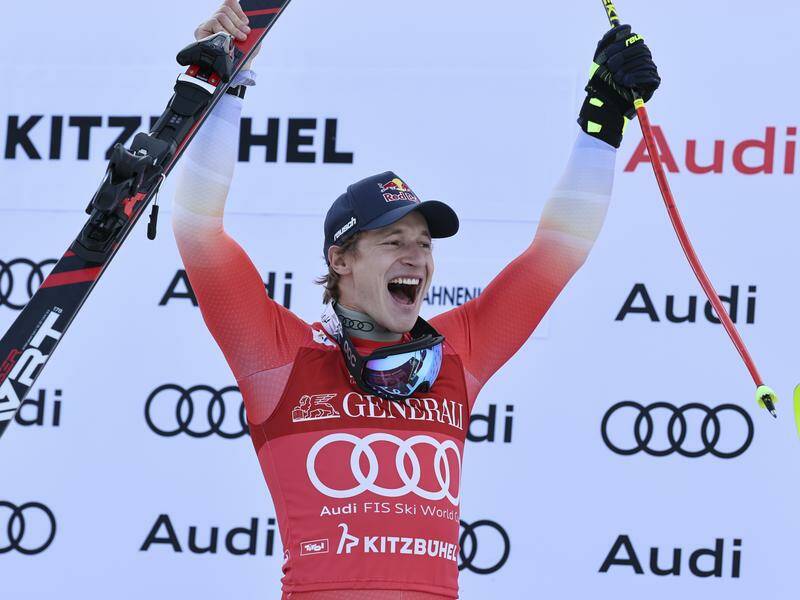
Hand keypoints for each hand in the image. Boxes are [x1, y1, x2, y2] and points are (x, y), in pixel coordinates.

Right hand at [195, 0, 260, 69]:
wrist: (235, 70)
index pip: (229, 3)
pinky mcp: (201, 30)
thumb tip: (250, 18)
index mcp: (229, 19)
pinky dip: (223, 31)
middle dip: (238, 21)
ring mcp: (208, 24)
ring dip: (232, 27)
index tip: (246, 21)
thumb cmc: (244, 55)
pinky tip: (227, 39)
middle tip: (245, 33)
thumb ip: (254, 28)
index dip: (238, 9)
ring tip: (238, 38)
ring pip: (221, 15)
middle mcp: (217, 20)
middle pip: (226, 8)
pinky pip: (213, 22)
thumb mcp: (253, 40)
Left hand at [578, 24, 660, 147]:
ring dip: (628, 69)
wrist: (603, 106)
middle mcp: (641, 60)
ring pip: (645, 61)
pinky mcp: (652, 83)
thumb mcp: (599, 61)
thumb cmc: (600, 84)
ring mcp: (648, 71)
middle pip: (641, 49)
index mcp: (631, 52)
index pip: (634, 38)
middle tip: (611, 67)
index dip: (620, 45)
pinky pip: (650, 75)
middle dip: (623, 57)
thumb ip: (607, 42)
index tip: (606, 56)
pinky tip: (626, 82)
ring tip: (617, 78)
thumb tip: (621, 27)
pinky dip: (636, 77)